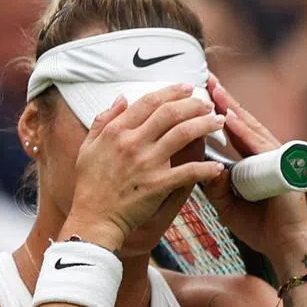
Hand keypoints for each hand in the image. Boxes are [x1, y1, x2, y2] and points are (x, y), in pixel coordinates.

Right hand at [67, 85, 226, 249]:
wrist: (93, 218)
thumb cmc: (90, 185)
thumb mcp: (88, 147)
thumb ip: (104, 120)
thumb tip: (121, 98)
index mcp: (117, 131)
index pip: (148, 102)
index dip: (171, 92)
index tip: (186, 88)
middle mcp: (133, 143)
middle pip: (170, 113)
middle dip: (194, 104)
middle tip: (208, 104)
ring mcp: (147, 163)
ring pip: (183, 135)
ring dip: (205, 125)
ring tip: (218, 123)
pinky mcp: (158, 184)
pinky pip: (188, 172)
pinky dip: (205, 168)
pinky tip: (217, 166)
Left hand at [201, 75, 306, 276]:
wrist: (284, 246)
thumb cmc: (259, 227)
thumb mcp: (227, 203)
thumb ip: (215, 184)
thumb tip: (198, 165)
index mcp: (254, 161)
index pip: (235, 131)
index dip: (219, 112)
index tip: (201, 93)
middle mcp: (267, 154)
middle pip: (243, 122)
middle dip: (224, 101)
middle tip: (207, 79)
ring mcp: (277, 158)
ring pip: (251, 128)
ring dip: (232, 108)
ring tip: (214, 90)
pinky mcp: (283, 167)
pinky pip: (259, 146)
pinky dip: (244, 132)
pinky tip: (229, 118)